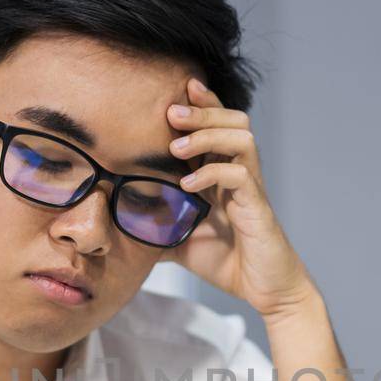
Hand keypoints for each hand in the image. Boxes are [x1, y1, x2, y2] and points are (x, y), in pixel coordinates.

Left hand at [166, 77, 317, 320]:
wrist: (263, 289)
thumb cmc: (226, 261)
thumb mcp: (179, 240)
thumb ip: (154, 227)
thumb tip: (117, 226)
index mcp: (224, 174)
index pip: (219, 126)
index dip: (203, 104)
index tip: (177, 91)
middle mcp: (241, 174)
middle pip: (233, 121)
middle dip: (202, 111)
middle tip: (171, 112)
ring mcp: (252, 189)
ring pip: (243, 139)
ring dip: (208, 136)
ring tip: (177, 148)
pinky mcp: (258, 208)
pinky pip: (242, 177)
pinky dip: (213, 173)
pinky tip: (189, 185)